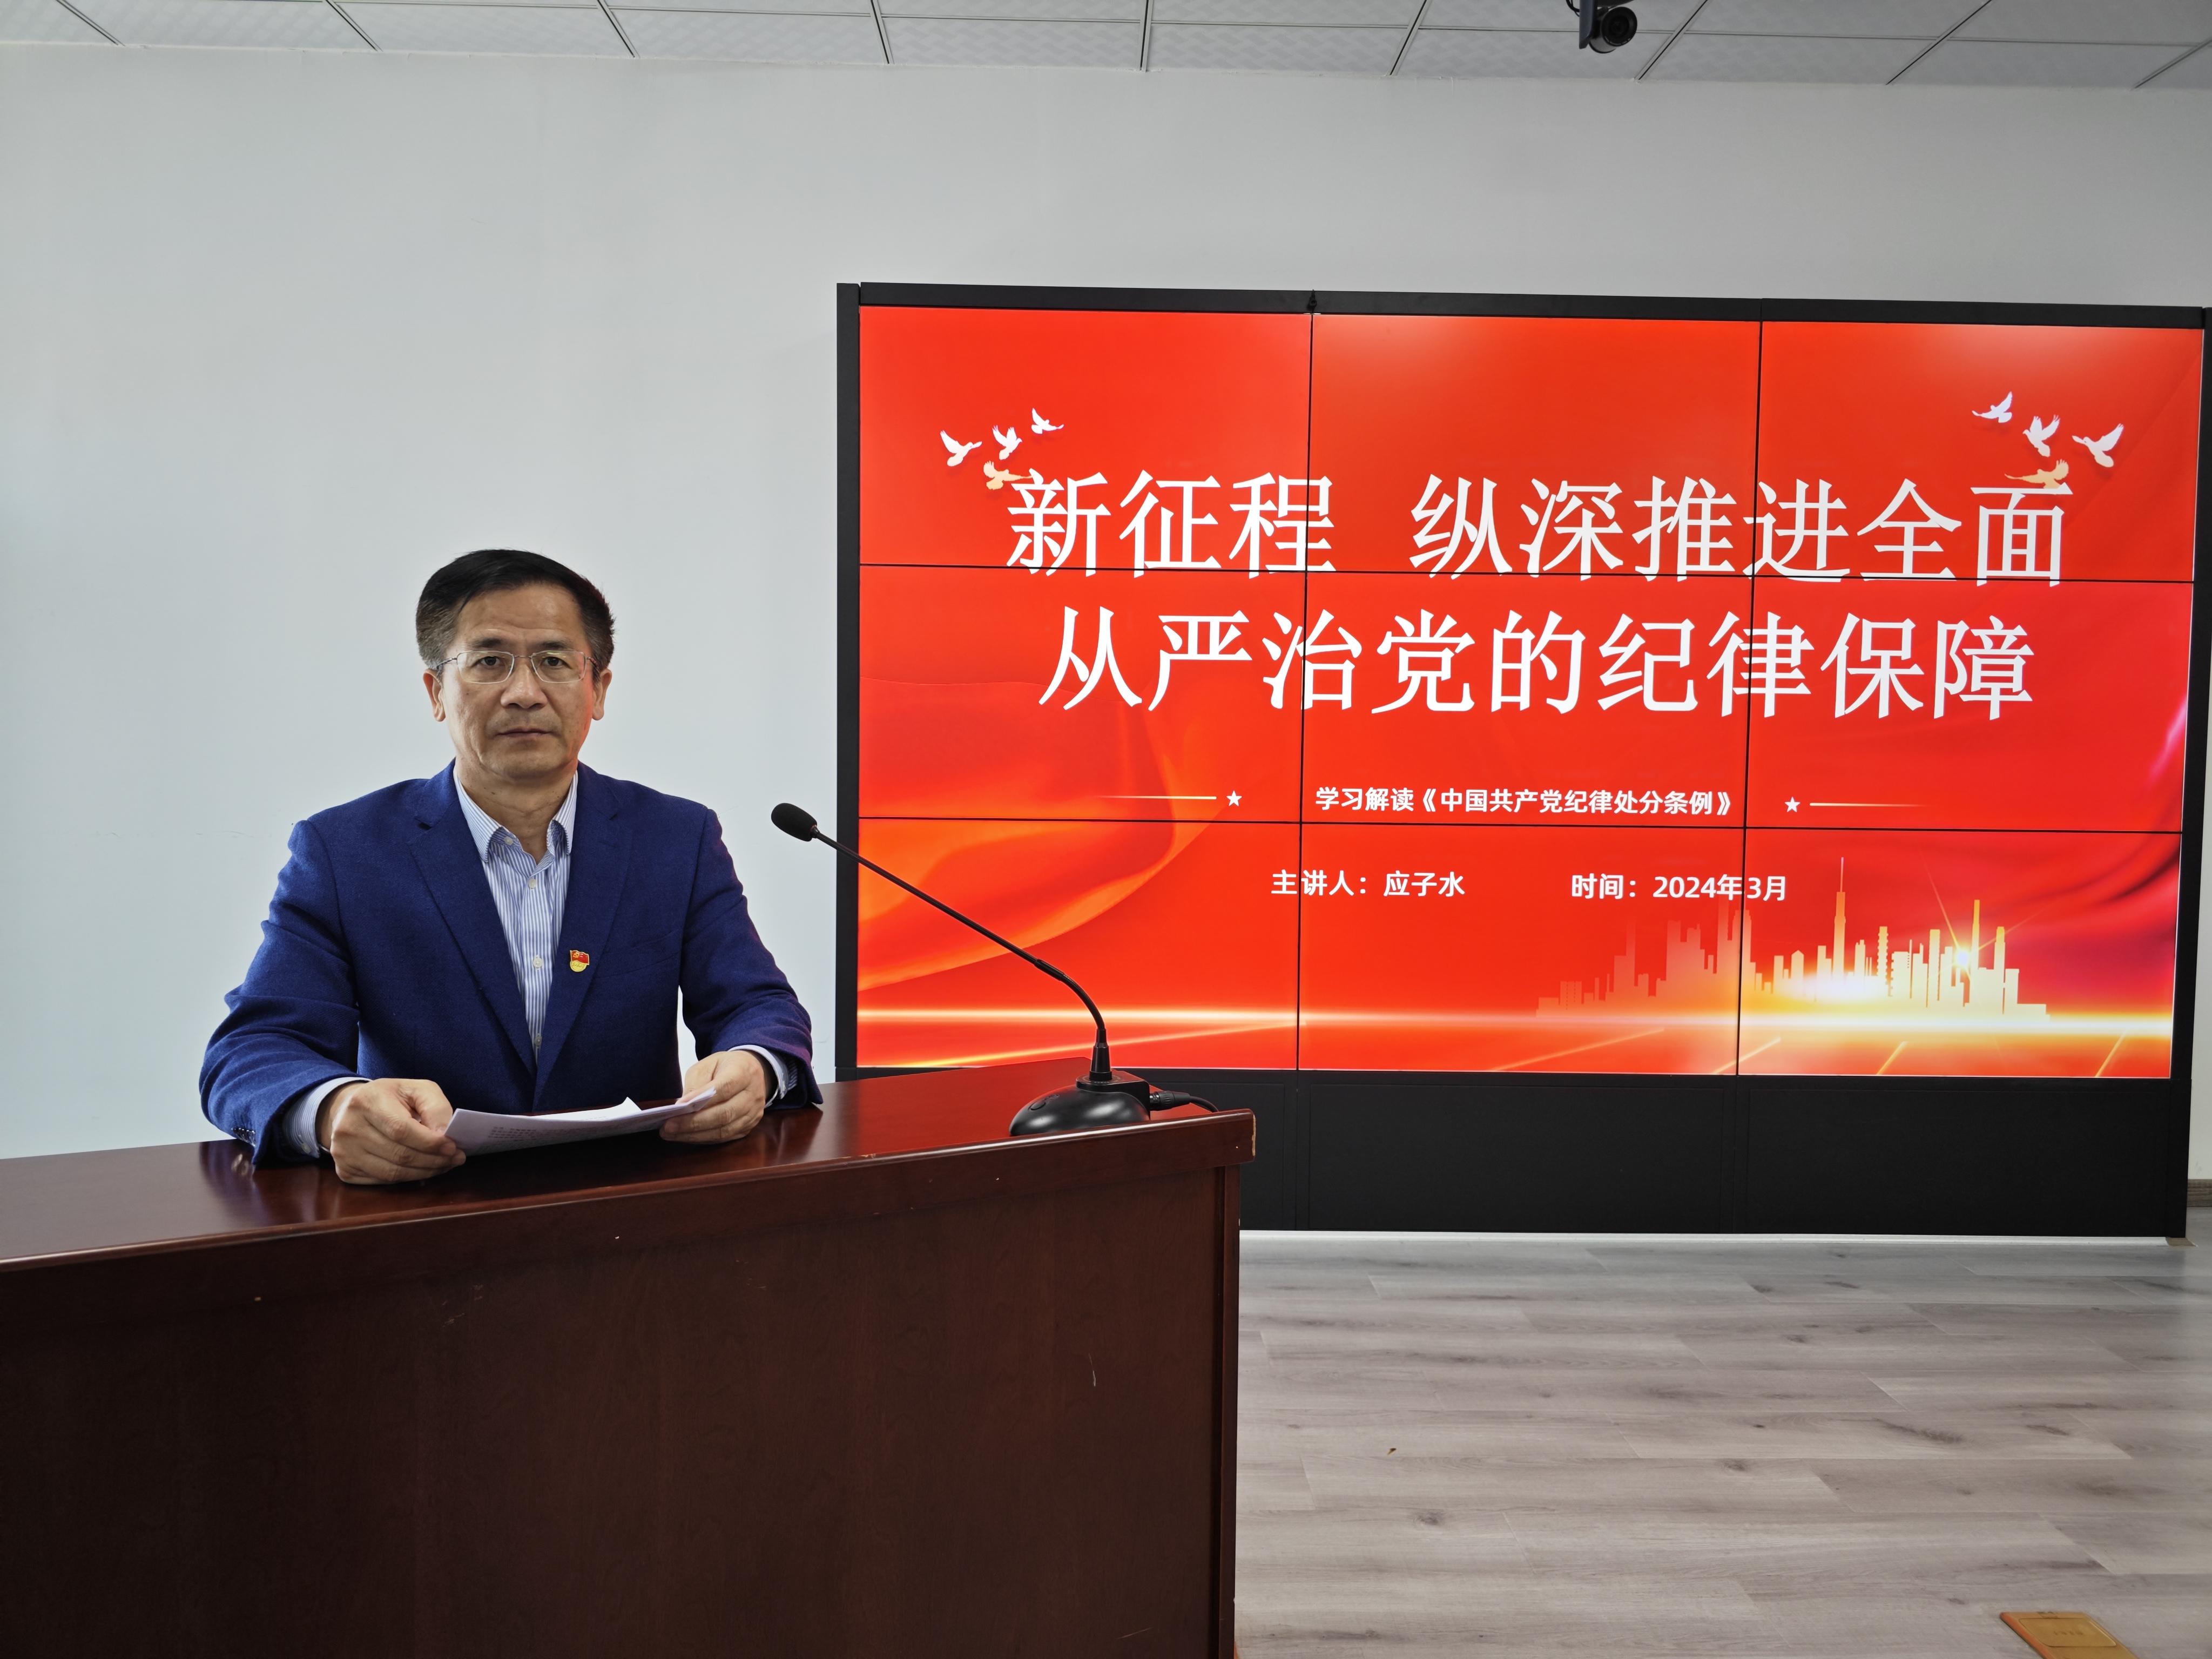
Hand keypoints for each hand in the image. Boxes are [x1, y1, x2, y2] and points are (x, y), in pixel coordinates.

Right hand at [319, 1078, 464, 1184]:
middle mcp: (349, 1128)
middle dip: (434, 1160)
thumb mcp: (416, 1089)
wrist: (349, 1108)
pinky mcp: (344, 1170)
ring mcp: (343, 1152)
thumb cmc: (390, 1098)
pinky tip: (421, 1170)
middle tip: (455, 1159)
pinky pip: (383, 1181)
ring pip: (392, 1173)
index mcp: (366, 1101)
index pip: (401, 1130)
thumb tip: (446, 1134)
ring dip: (424, 1172)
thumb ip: (435, 1107)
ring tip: (443, 1165)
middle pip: (399, 1155)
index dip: (430, 1142)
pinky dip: (407, 1179)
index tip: (453, 1147)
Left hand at [660, 1049, 770, 1145]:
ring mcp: (754, 1113)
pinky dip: (704, 1139)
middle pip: (724, 1114)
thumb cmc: (724, 1067)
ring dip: (696, 1135)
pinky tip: (687, 1136)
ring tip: (672, 1134)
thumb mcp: (707, 1065)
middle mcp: (753, 1094)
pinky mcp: (749, 1126)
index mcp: (744, 1072)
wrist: (749, 1071)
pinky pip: (725, 1137)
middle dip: (694, 1123)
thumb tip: (682, 1108)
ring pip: (724, 1130)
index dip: (700, 1100)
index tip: (677, 1108)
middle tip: (668, 1127)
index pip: (724, 1088)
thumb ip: (696, 1085)